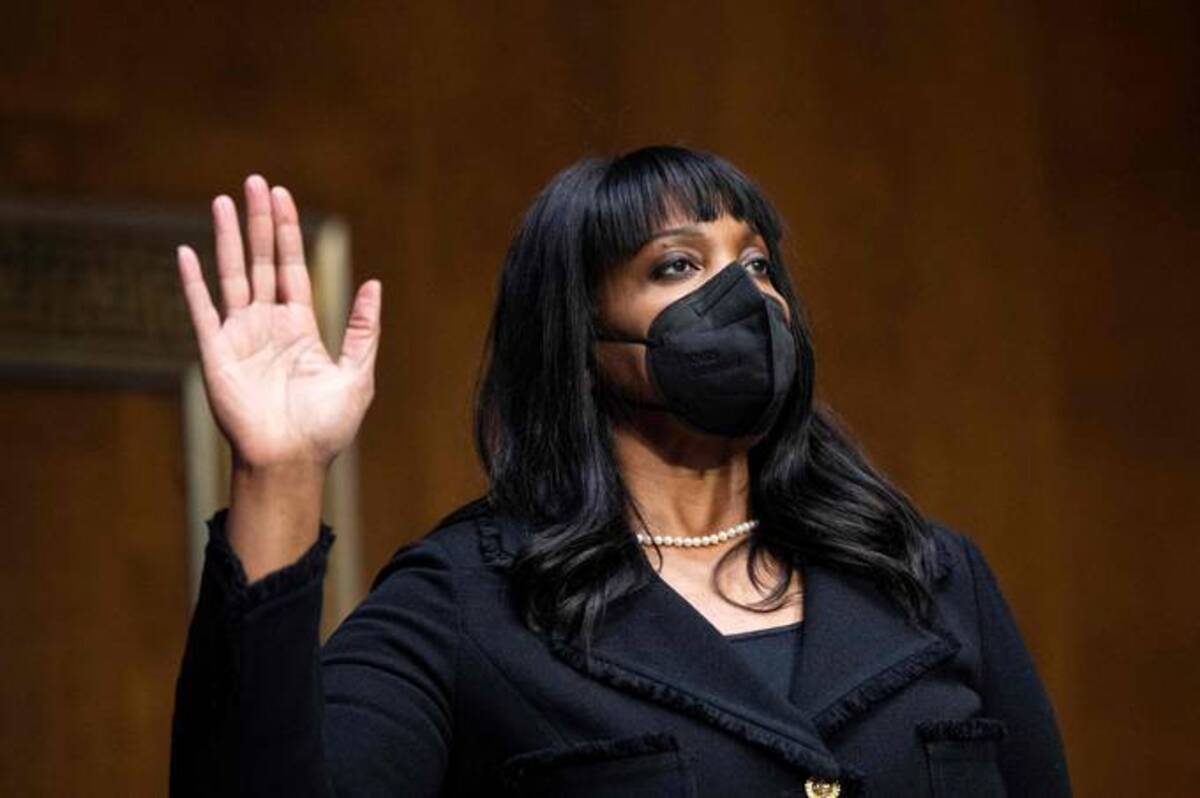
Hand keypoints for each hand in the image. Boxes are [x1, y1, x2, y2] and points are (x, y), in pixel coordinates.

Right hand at [176, 175, 380, 471]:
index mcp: (300, 327)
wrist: (291, 462)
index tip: (283, 197)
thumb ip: (362, 329)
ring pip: (233, 275)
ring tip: (223, 200)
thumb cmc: (326, 428)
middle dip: (260, 222)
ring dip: (228, 238)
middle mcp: (268, 325)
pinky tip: (187, 251)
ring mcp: (240, 336)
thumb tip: (373, 283)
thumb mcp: (357, 374)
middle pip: (263, 261)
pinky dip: (194, 282)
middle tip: (255, 182)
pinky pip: (202, 310)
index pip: (292, 268)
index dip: (288, 232)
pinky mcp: (216, 353)